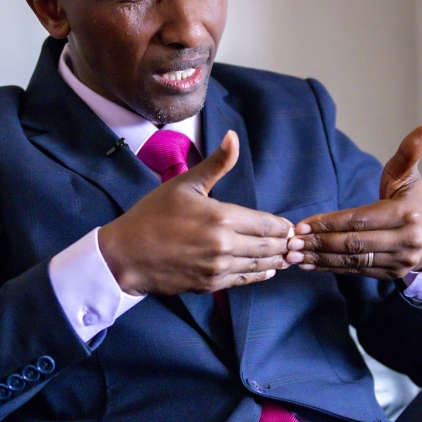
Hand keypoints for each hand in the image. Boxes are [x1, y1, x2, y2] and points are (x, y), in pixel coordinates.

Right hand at [98, 130, 293, 295]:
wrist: (126, 255)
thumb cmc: (152, 215)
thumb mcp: (185, 184)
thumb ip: (216, 164)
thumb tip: (233, 136)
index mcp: (222, 217)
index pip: (266, 224)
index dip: (282, 226)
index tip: (290, 226)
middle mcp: (225, 245)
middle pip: (267, 246)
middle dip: (284, 244)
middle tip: (295, 243)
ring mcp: (218, 268)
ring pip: (258, 265)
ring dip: (276, 261)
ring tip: (287, 258)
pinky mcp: (210, 285)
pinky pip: (243, 280)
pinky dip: (258, 275)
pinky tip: (267, 271)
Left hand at [287, 124, 421, 278]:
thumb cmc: (411, 198)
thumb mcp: (408, 174)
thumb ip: (409, 151)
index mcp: (406, 213)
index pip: (360, 219)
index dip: (329, 223)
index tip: (302, 225)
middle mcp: (406, 240)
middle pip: (354, 243)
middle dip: (319, 243)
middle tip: (291, 243)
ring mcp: (400, 260)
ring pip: (353, 261)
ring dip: (321, 259)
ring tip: (294, 257)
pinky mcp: (392, 274)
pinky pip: (357, 271)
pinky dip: (332, 268)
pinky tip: (311, 265)